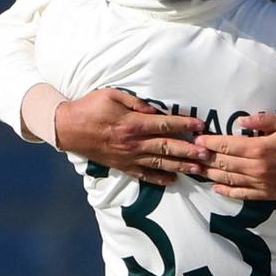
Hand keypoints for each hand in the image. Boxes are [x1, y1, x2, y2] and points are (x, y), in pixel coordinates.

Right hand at [54, 88, 207, 184]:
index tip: (201, 125)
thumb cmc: (90, 107)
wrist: (67, 128)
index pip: (165, 124)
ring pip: (159, 163)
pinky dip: (159, 178)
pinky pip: (143, 174)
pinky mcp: (122, 166)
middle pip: (167, 147)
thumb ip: (136, 102)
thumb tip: (156, 110)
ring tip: (198, 170)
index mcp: (132, 124)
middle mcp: (133, 143)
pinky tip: (173, 180)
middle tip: (208, 154)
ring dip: (180, 166)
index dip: (185, 124)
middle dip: (189, 151)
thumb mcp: (112, 94)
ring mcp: (128, 157)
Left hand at [195, 113, 275, 200]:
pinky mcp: (265, 194)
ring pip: (228, 179)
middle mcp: (256, 167)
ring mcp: (260, 183)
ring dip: (211, 174)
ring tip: (198, 169)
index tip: (198, 139)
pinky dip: (226, 191)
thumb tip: (240, 121)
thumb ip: (262, 119)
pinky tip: (216, 187)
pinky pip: (241, 194)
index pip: (226, 145)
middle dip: (205, 157)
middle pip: (223, 163)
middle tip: (193, 153)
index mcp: (259, 148)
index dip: (210, 142)